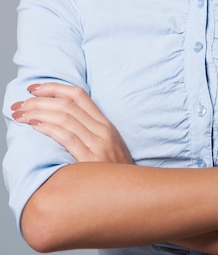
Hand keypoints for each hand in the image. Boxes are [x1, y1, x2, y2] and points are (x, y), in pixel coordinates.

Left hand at [11, 83, 133, 163]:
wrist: (133, 196)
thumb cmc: (116, 175)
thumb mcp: (108, 147)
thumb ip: (90, 133)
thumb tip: (61, 122)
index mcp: (105, 124)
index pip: (78, 95)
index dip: (54, 88)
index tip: (34, 88)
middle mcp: (103, 130)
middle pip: (67, 104)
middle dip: (39, 101)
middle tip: (19, 104)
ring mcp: (98, 143)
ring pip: (64, 117)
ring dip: (37, 112)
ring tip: (20, 114)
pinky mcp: (91, 160)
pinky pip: (67, 137)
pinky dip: (48, 128)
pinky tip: (35, 126)